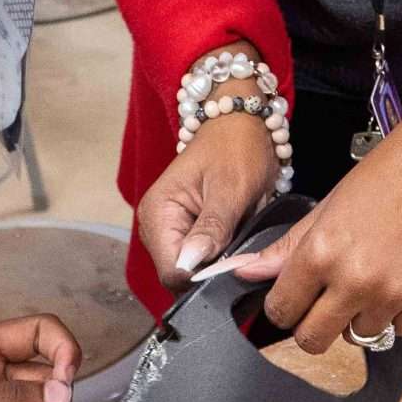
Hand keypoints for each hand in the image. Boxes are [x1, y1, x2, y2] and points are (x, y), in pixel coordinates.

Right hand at [139, 110, 280, 286]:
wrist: (241, 125)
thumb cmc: (236, 147)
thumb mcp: (230, 186)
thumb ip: (212, 227)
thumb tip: (191, 264)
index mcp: (157, 213)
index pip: (172, 271)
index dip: (203, 276)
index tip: (234, 262)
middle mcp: (156, 227)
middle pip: (181, 276)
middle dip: (213, 269)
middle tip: (244, 247)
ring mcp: (170, 232)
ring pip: (193, 271)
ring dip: (219, 262)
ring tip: (241, 236)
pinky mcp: (186, 233)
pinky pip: (202, 260)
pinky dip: (221, 255)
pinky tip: (236, 237)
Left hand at [232, 98, 401, 352]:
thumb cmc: (386, 175)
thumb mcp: (327, 206)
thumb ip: (286, 248)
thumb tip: (243, 271)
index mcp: (321, 253)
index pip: (281, 311)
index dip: (283, 305)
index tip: (293, 297)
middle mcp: (355, 281)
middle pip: (313, 340)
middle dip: (312, 325)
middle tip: (326, 300)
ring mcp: (394, 295)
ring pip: (358, 336)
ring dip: (359, 315)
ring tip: (372, 277)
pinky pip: (399, 330)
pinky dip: (396, 313)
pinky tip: (401, 277)